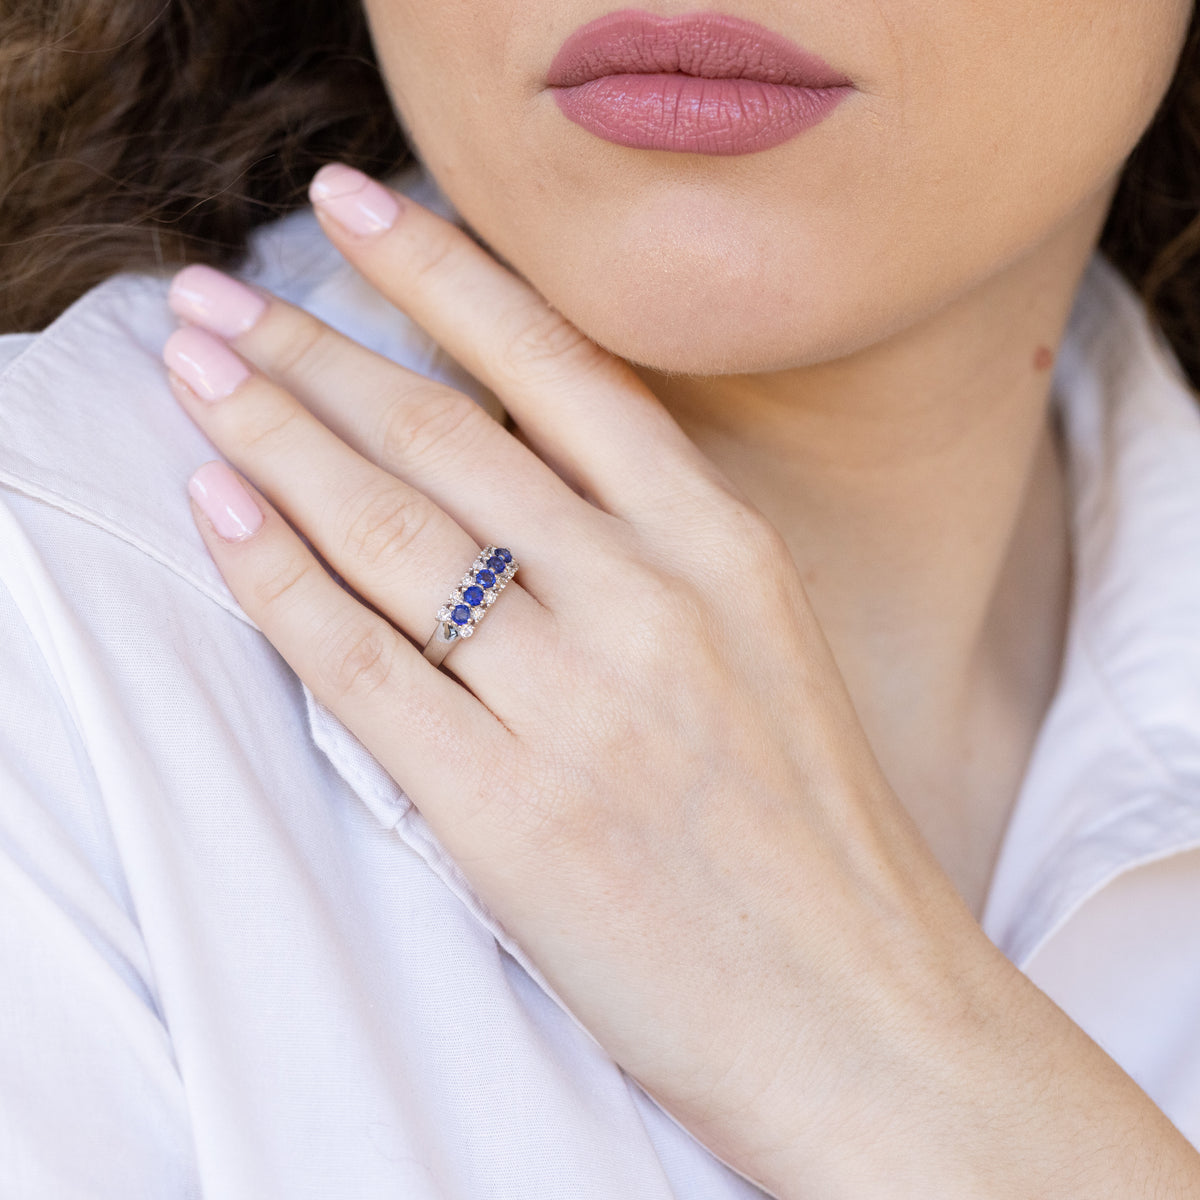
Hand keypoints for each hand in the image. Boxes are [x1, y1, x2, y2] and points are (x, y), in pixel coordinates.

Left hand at [158, 165, 1035, 1195]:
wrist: (857, 1007)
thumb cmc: (809, 833)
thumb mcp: (760, 642)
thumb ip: (647, 546)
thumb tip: (504, 461)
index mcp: (724, 548)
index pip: (560, 366)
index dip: (445, 273)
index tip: (356, 208)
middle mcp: (652, 599)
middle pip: (445, 434)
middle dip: (313, 349)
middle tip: (218, 293)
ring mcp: (580, 702)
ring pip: (388, 527)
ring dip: (271, 435)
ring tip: (194, 373)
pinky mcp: (509, 812)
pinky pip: (358, 660)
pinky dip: (276, 576)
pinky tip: (219, 507)